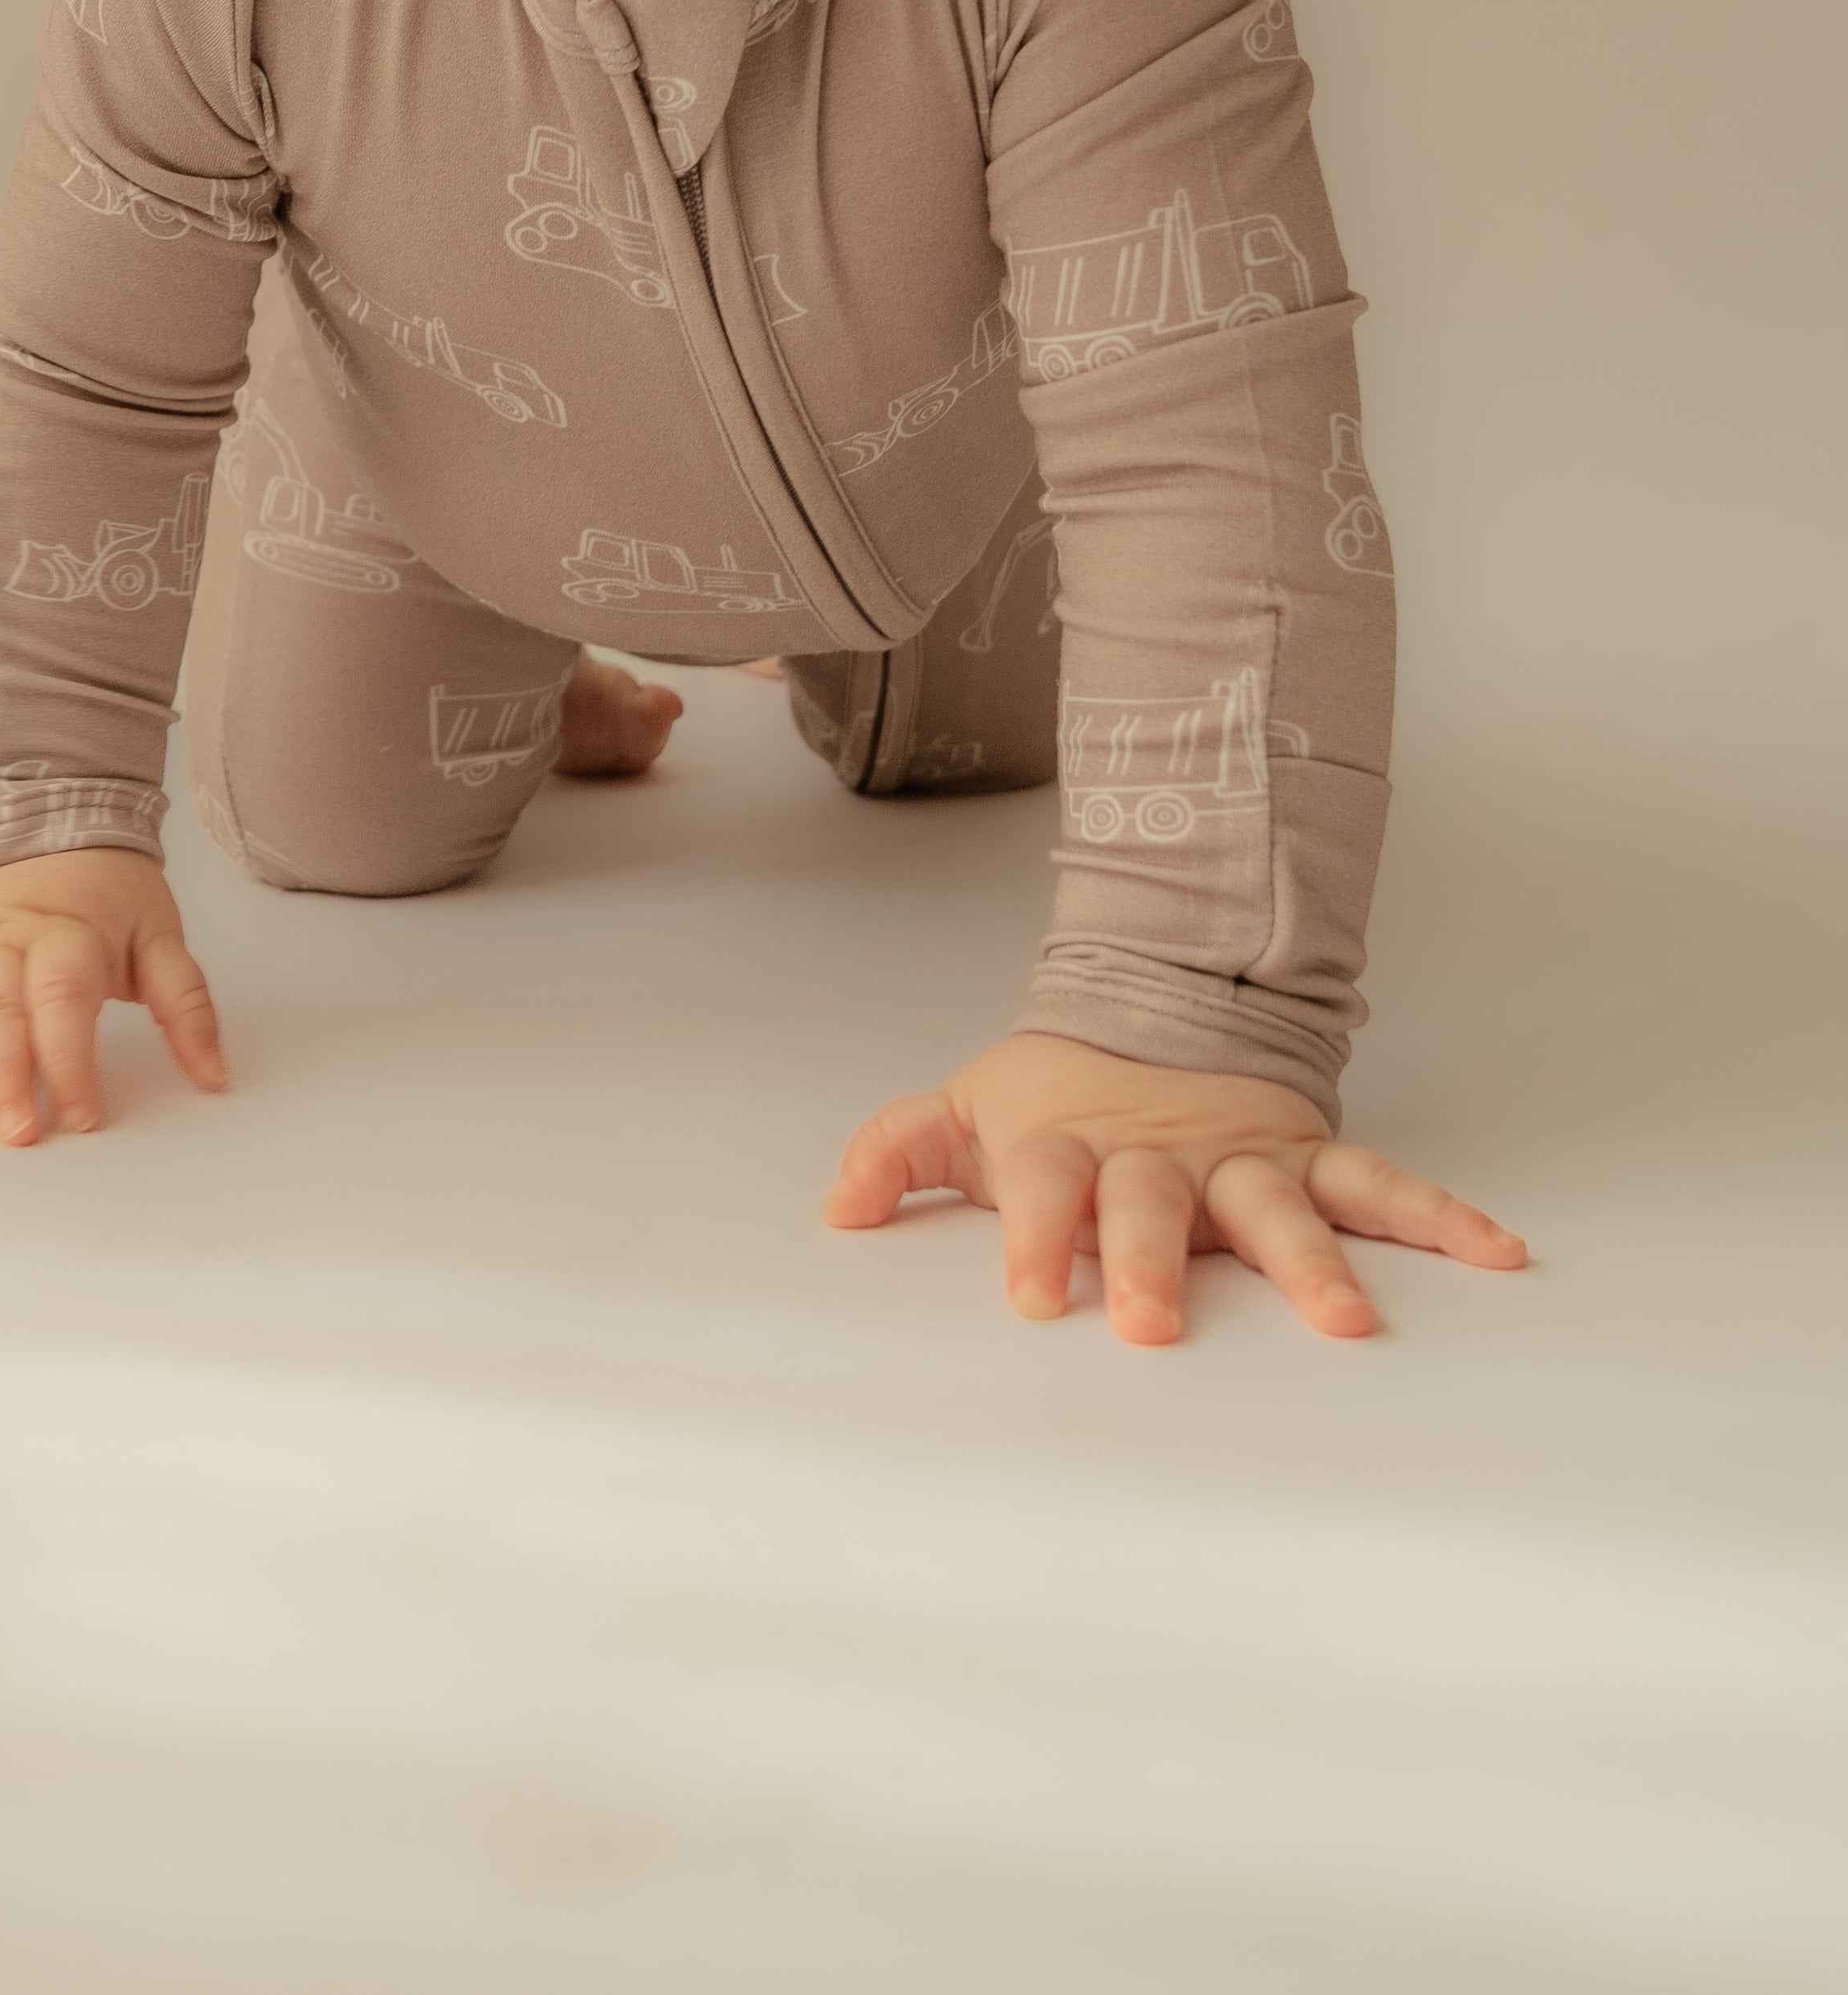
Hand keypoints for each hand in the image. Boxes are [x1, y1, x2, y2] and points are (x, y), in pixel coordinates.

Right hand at [0, 848, 230, 1142]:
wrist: (53, 816)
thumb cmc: (111, 895)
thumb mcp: (162, 936)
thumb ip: (186, 1006)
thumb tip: (216, 1079)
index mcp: (65, 936)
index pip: (66, 999)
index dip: (72, 1058)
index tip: (81, 1117)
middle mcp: (4, 943)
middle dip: (3, 1072)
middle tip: (12, 1134)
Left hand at [821, 1029, 1530, 1343]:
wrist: (1154, 1008)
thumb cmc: (1056, 1095)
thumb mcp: (969, 1111)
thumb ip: (901, 1151)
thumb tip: (837, 1208)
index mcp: (1071, 1145)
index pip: (1041, 1187)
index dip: (1030, 1235)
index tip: (1026, 1299)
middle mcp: (1160, 1155)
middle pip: (1153, 1206)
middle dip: (1150, 1261)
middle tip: (1151, 1326)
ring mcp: (1242, 1155)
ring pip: (1278, 1206)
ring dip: (1311, 1262)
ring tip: (1350, 1325)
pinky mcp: (1307, 1152)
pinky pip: (1379, 1185)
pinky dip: (1440, 1216)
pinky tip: (1498, 1253)